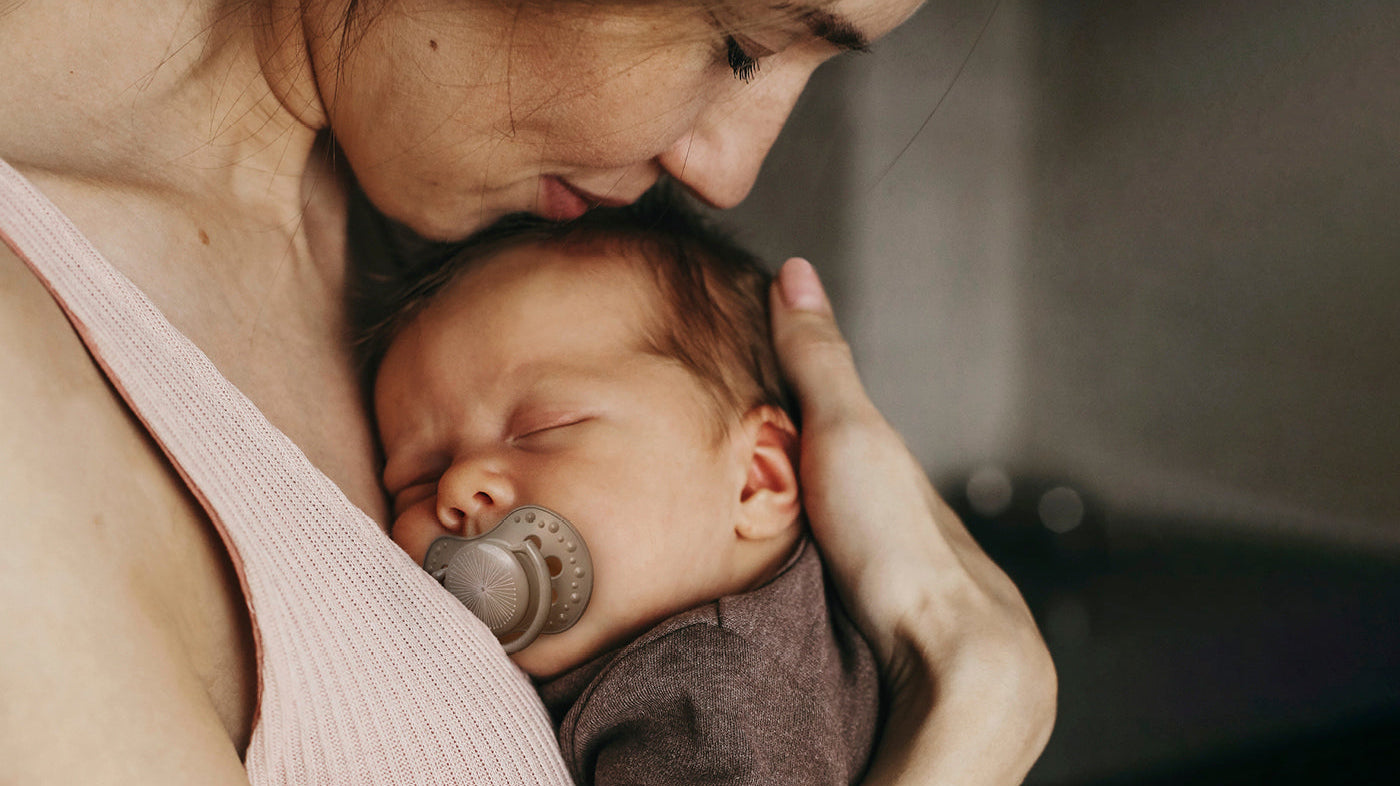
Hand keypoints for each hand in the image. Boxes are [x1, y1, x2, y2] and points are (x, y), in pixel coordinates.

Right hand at [769, 258, 1056, 784]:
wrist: (953, 663)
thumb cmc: (899, 546)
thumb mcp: (847, 434)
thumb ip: (820, 364)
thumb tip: (795, 271)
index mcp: (893, 475)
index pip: (840, 432)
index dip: (794, 414)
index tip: (744, 404)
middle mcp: (904, 526)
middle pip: (842, 497)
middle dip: (797, 490)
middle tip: (732, 483)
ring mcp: (900, 590)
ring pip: (844, 557)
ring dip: (804, 550)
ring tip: (742, 550)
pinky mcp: (886, 646)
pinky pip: (841, 607)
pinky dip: (812, 597)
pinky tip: (788, 610)